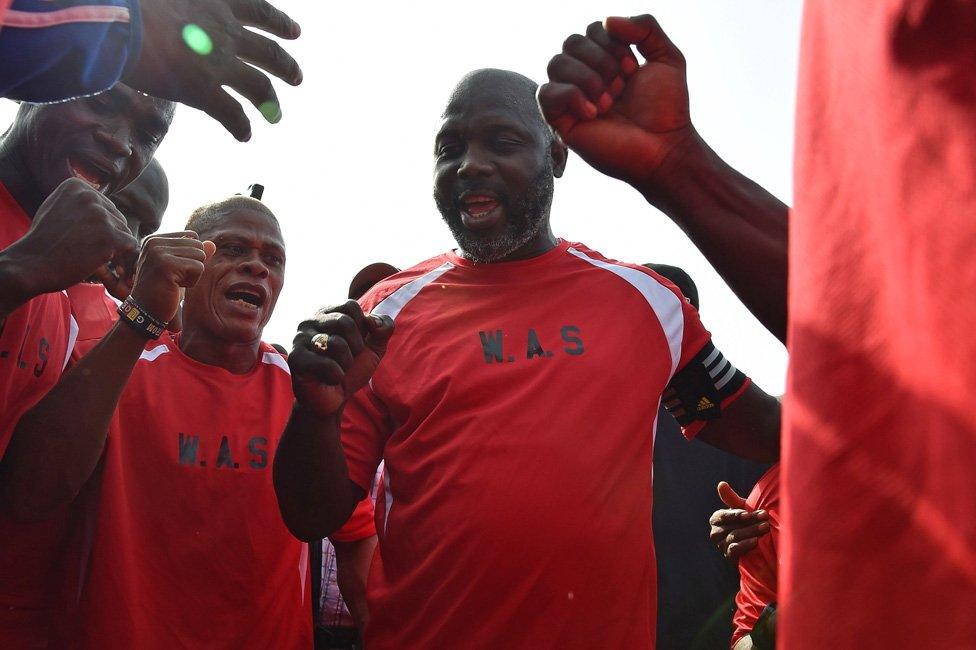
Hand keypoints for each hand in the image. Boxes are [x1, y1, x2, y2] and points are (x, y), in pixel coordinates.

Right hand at [2, 178, 137, 302]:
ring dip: (117, 248)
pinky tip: (111, 265)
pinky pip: (131, 245)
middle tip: (96, 252)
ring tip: (99, 258)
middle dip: (111, 236)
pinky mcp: (109, 236)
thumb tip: (103, 202)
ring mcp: (100, 216)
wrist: (32, 264)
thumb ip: (78, 202)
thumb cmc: (43, 241)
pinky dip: (125, 257)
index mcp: (77, 185)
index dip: (101, 225)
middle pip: (117, 217)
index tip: (88, 238)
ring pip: (125, 231)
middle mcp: (90, 196)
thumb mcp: (57, 208)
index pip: (105, 205)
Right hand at [126, 0, 302, 140]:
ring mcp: (218, 63)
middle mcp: (226, 33)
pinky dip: (242, 127)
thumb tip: (182, 16)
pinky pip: (233, 114)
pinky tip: (245, 136)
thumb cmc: (129, 2)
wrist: (115, 21)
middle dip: (286, 66)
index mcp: (218, 2)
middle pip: (269, 53)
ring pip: (260, 87)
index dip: (280, 23)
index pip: (260, 12)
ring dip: (271, 102)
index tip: (295, 31)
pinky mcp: (203, 91)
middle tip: (297, 77)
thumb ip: (186, 6)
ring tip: (276, 116)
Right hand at [129, 232, 213, 322]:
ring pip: (200, 255)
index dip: (191, 256)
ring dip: (193, 274)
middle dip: (193, 265)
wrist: (146, 311)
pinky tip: (175, 287)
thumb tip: (212, 244)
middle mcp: (154, 242)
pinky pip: (198, 267)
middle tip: (174, 278)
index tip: (174, 270)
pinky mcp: (166, 264)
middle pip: (198, 245)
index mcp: (155, 239)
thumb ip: (195, 253)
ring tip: (174, 282)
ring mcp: (158, 252)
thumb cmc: (165, 289)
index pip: (192, 236)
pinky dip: (192, 281)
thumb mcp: (181, 269)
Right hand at [289, 301, 394, 418]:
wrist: (334, 398)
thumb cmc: (352, 369)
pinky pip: (327, 364)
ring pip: (336, 343)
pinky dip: (336, 376)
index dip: (361, 329)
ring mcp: (299, 339)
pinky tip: (328, 379)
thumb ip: (384, 328)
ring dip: (346, 363)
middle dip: (355, 347)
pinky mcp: (296, 359)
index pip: (351, 306)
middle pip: (345, 322)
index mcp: (327, 313)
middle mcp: (310, 321)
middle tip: (347, 360)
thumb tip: (372, 320)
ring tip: (338, 369)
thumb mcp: (375, 347)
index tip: (355, 344)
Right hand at [538, 15, 697, 188]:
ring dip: (589, 78)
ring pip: (556, 63)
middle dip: (602, 60)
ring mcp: (571, 100)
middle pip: (571, 42)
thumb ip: (645, 27)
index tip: (634, 71)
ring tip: (610, 102)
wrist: (664, 148)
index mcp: (605, 61)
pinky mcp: (561, 123)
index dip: (614, 43)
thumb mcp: (667, 57)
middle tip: (622, 87)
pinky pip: (545, 93)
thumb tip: (607, 21)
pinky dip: (571, 96)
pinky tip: (595, 112)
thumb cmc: (666, 109)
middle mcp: (584, 78)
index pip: (592, 30)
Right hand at [708, 481, 769, 560]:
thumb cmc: (748, 522)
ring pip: (735, 537)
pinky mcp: (729, 556)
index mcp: (716, 519)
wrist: (756, 545)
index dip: (735, 514)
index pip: (723, 516)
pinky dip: (745, 545)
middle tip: (765, 517)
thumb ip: (731, 498)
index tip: (747, 513)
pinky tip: (756, 541)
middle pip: (731, 526)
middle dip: (750, 522)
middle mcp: (716, 533)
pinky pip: (735, 550)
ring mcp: (721, 546)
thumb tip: (721, 484)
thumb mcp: (742, 509)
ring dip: (751, 532)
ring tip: (765, 527)